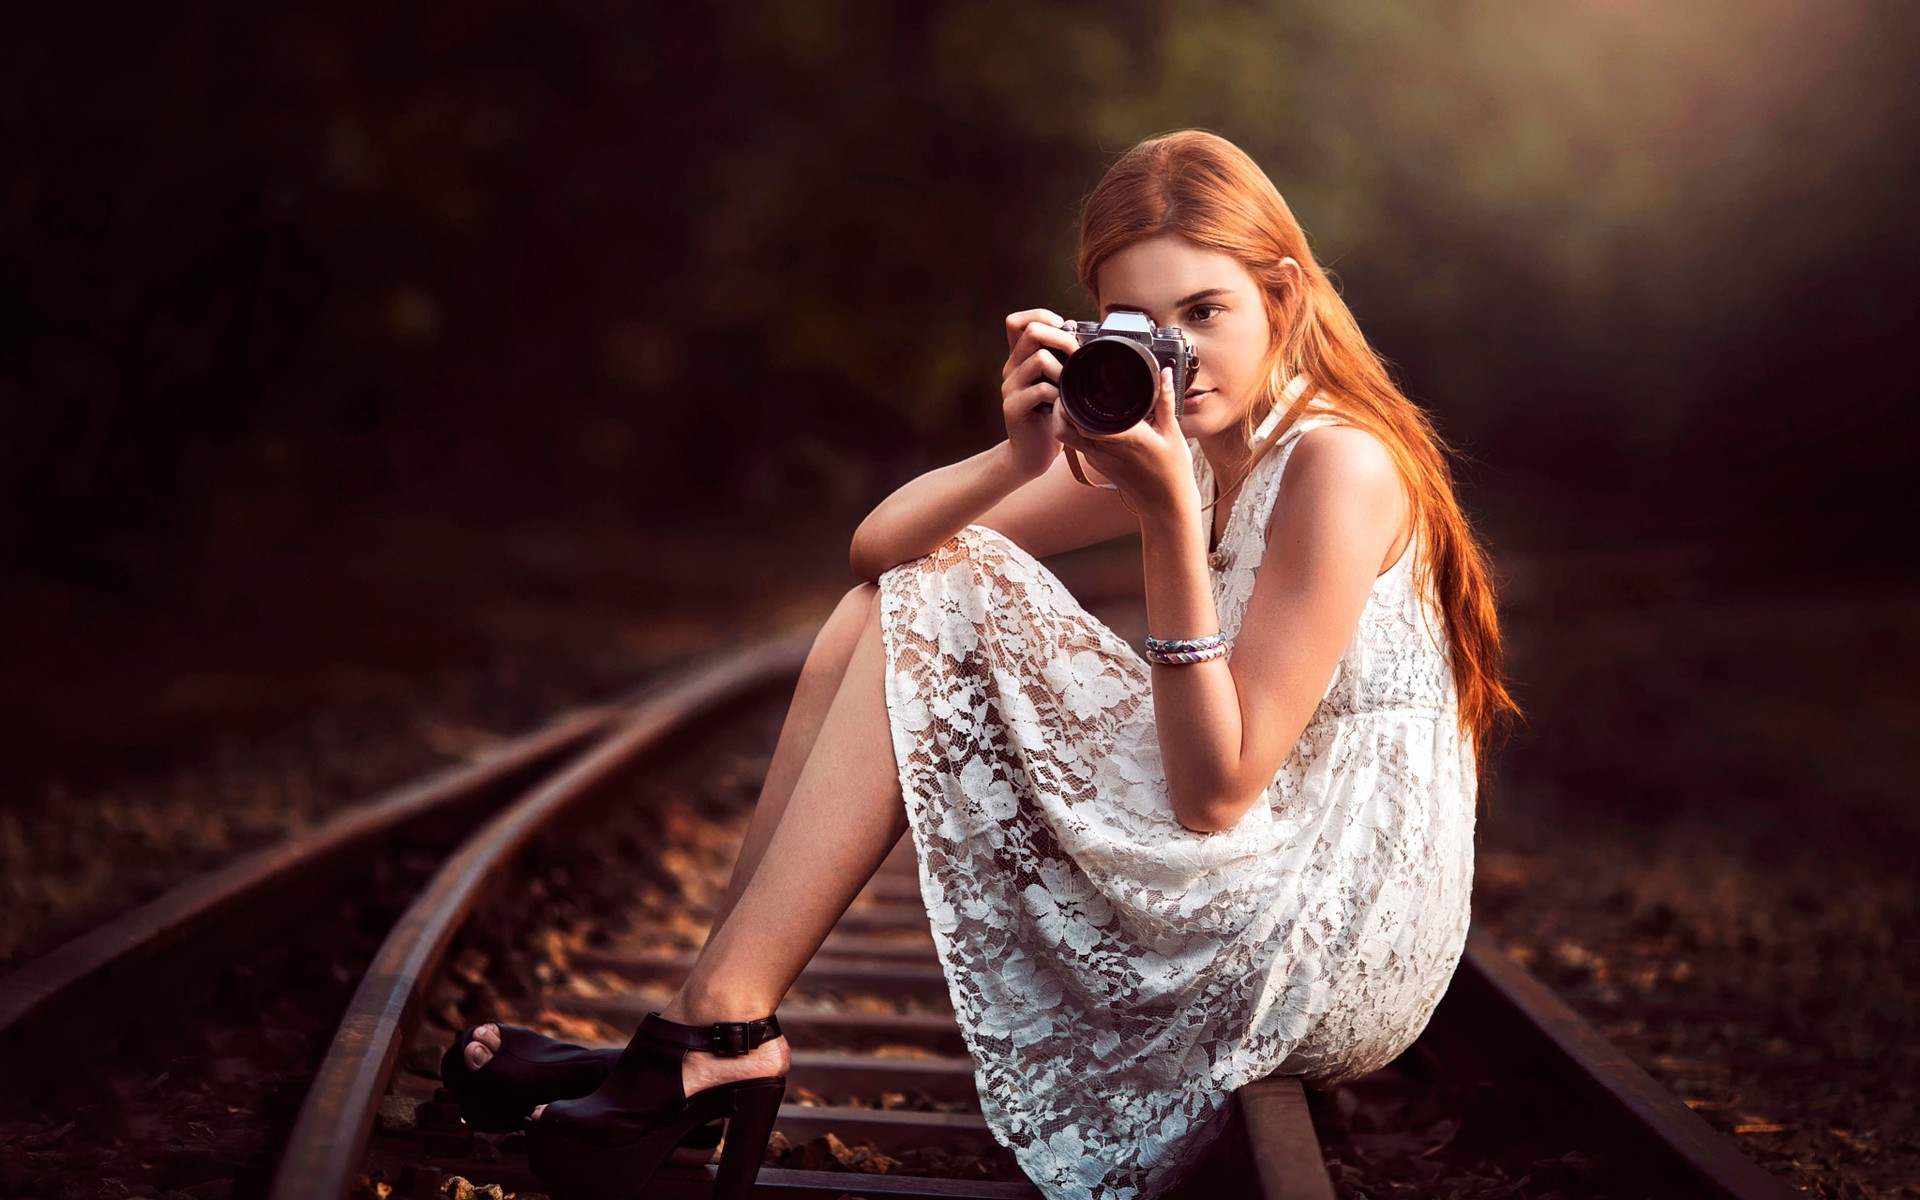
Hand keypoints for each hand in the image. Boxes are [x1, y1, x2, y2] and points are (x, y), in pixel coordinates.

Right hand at [1000, 308, 1077, 479]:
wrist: (1032, 453)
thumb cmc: (1050, 415)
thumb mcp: (1057, 381)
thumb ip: (1060, 355)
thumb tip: (1073, 325)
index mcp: (1019, 358)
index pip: (1017, 321)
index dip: (1040, 316)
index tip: (1063, 328)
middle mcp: (1011, 368)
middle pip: (1031, 332)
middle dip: (1062, 339)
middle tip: (1077, 357)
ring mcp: (1009, 387)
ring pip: (1038, 358)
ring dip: (1062, 370)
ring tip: (1069, 388)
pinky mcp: (1013, 407)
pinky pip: (1041, 389)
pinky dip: (1058, 395)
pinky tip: (1062, 406)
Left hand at [1052, 366, 1197, 511]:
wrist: (1164, 502)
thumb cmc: (1171, 469)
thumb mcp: (1172, 432)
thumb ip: (1165, 400)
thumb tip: (1165, 372)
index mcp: (1122, 438)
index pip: (1080, 421)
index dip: (1069, 402)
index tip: (1072, 382)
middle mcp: (1103, 449)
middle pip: (1064, 428)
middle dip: (1059, 406)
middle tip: (1067, 386)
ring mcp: (1097, 458)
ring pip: (1066, 437)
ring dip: (1063, 418)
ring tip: (1072, 398)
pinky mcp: (1096, 463)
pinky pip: (1077, 443)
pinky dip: (1074, 428)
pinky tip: (1085, 415)